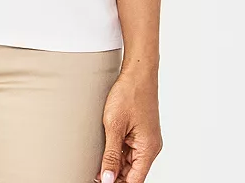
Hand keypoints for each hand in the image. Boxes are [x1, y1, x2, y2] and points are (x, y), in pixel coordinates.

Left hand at [95, 68, 162, 182]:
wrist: (137, 72)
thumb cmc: (129, 94)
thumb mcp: (114, 126)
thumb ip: (110, 155)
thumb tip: (108, 179)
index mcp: (148, 149)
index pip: (134, 180)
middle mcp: (150, 147)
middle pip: (132, 173)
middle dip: (115, 176)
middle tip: (94, 175)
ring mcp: (146, 139)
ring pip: (129, 162)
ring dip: (115, 165)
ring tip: (96, 166)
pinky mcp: (140, 132)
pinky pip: (129, 149)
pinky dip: (117, 153)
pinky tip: (104, 153)